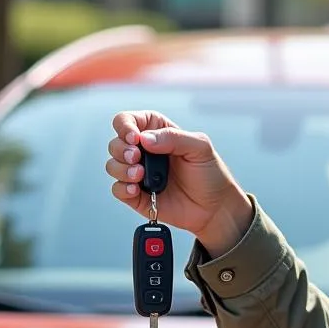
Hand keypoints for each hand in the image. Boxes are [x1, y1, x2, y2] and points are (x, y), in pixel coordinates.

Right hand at [106, 110, 253, 255]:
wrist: (215, 207)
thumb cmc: (211, 174)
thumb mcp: (200, 148)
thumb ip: (173, 137)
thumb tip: (144, 139)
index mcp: (158, 133)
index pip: (129, 120)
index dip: (125, 125)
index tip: (134, 138)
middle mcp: (145, 151)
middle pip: (115, 143)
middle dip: (121, 149)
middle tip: (137, 157)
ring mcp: (139, 173)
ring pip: (113, 166)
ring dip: (121, 169)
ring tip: (140, 175)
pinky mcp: (137, 195)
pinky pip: (117, 189)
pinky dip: (122, 188)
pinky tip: (136, 189)